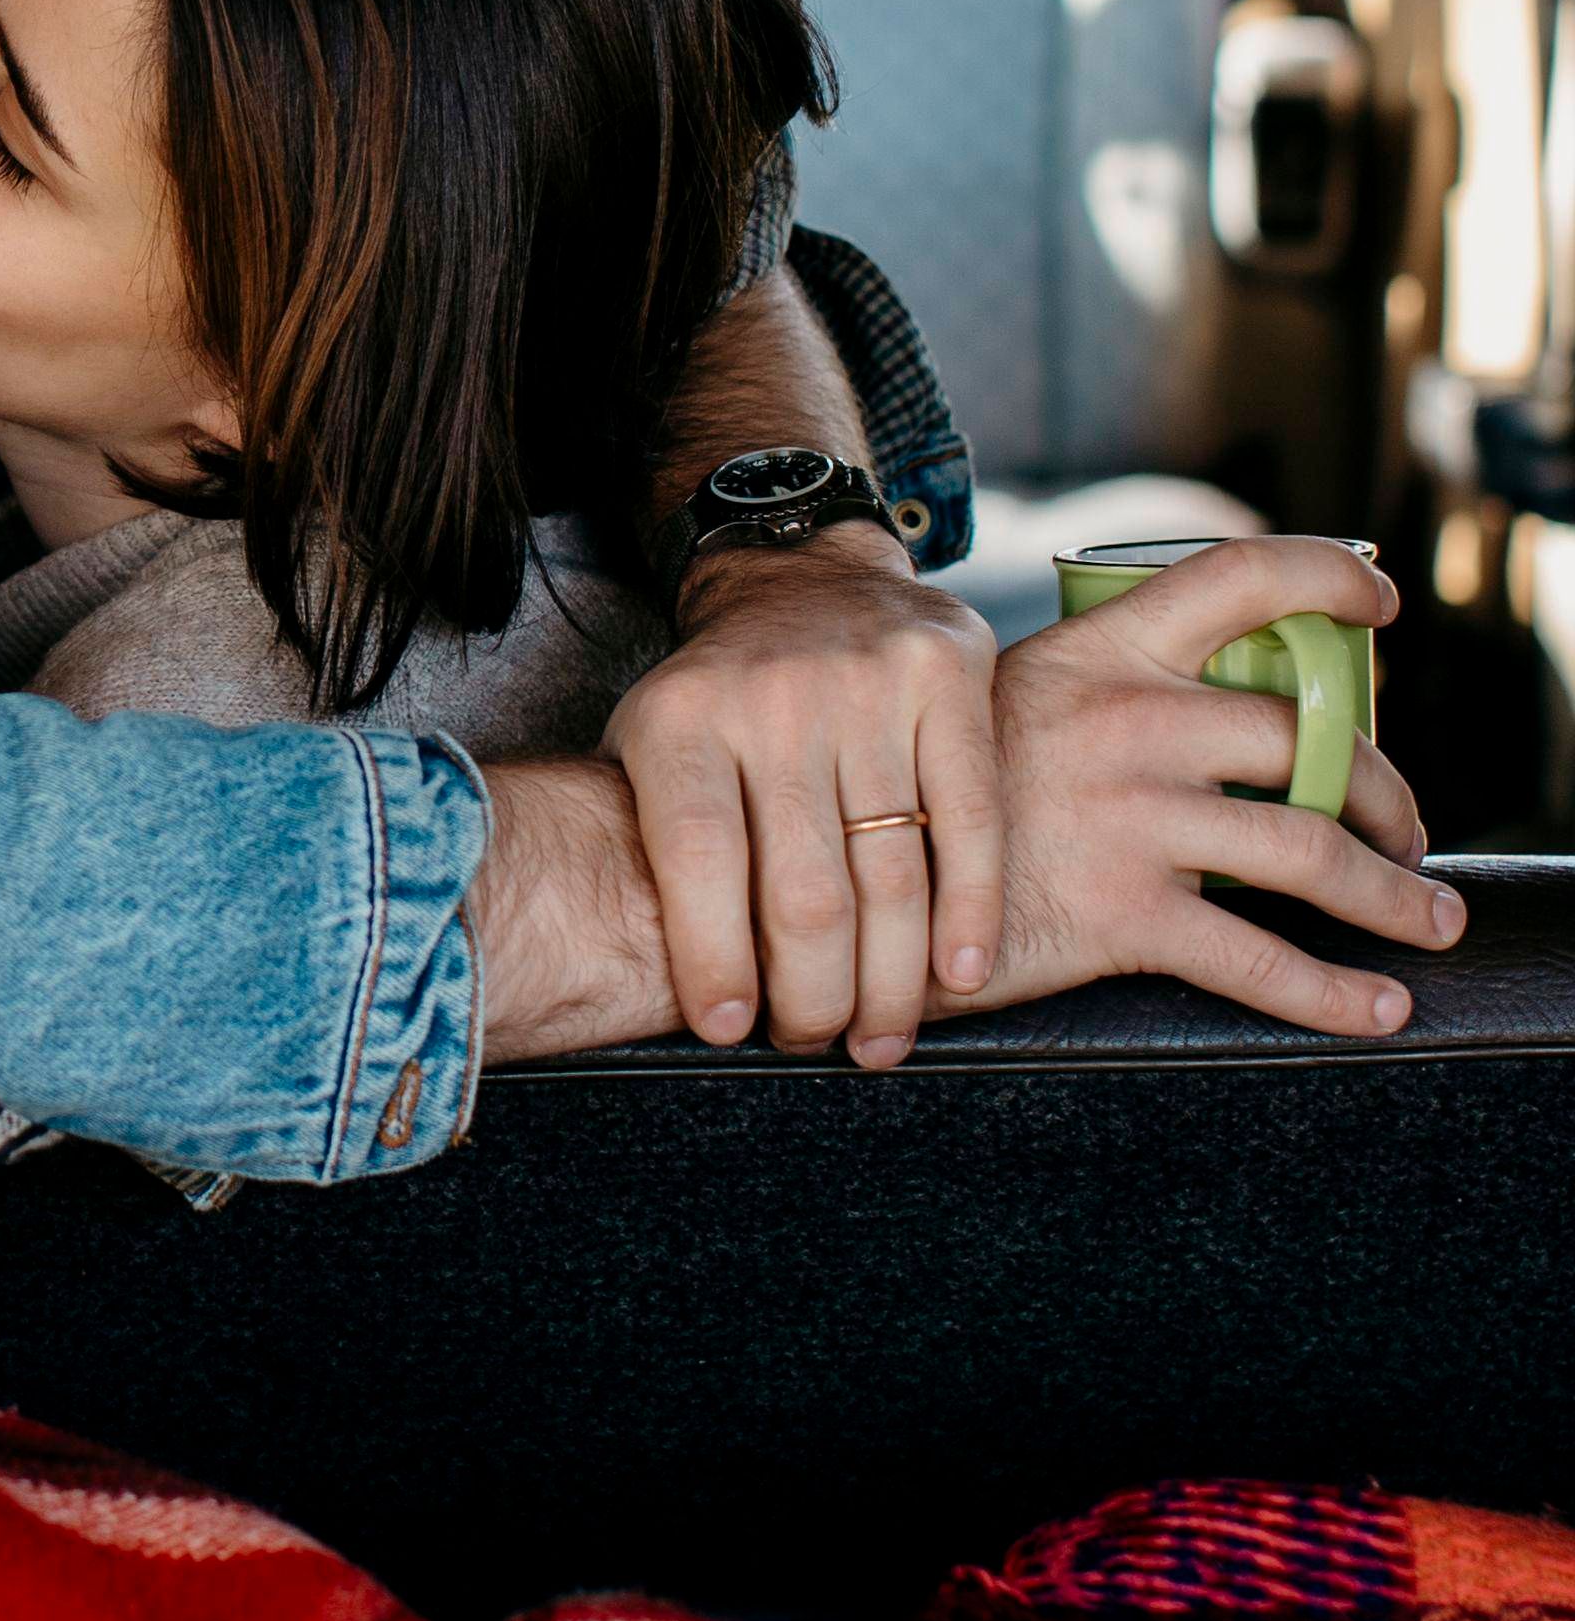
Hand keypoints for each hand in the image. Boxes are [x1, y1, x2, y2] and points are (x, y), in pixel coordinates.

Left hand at [602, 524, 1000, 1069]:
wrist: (803, 578)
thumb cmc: (721, 698)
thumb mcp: (649, 742)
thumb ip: (654, 844)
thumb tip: (681, 991)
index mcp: (680, 718)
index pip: (698, 858)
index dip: (714, 958)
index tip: (729, 1031)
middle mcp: (771, 698)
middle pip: (803, 889)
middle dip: (813, 996)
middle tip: (817, 1042)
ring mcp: (865, 683)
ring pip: (891, 873)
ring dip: (891, 982)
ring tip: (881, 1038)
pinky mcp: (948, 677)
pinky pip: (971, 820)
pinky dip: (971, 912)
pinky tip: (959, 976)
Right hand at [965, 534, 1456, 1034]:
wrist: (847, 871)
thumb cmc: (927, 789)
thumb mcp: (1004, 699)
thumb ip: (1100, 695)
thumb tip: (1206, 717)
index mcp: (1101, 652)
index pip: (1238, 578)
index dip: (1326, 578)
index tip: (1376, 606)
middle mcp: (1128, 721)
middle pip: (1311, 738)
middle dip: (1389, 796)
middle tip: (1404, 835)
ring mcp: (1129, 815)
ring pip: (1314, 851)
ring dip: (1394, 897)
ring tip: (1425, 920)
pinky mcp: (1121, 911)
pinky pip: (1261, 960)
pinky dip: (1337, 993)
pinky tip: (1375, 1007)